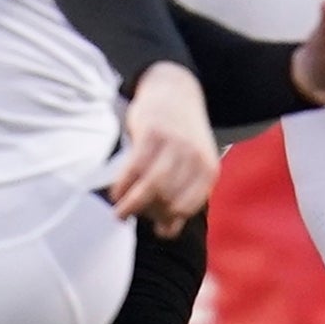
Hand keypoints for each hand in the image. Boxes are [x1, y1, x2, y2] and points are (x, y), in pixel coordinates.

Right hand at [104, 61, 222, 224]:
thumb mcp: (191, 165)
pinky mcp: (152, 134)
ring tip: (119, 214)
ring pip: (152, 186)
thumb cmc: (180, 137)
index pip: (187, 207)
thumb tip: (167, 232)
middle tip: (133, 216)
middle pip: (168, 199)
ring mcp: (174, 145)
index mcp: (208, 169)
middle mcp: (194, 158)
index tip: (155, 225)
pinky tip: (115, 194)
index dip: (169, 220)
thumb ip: (182, 196)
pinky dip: (123, 185)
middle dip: (149, 213)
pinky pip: (134, 168)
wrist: (174, 91)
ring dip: (132, 205)